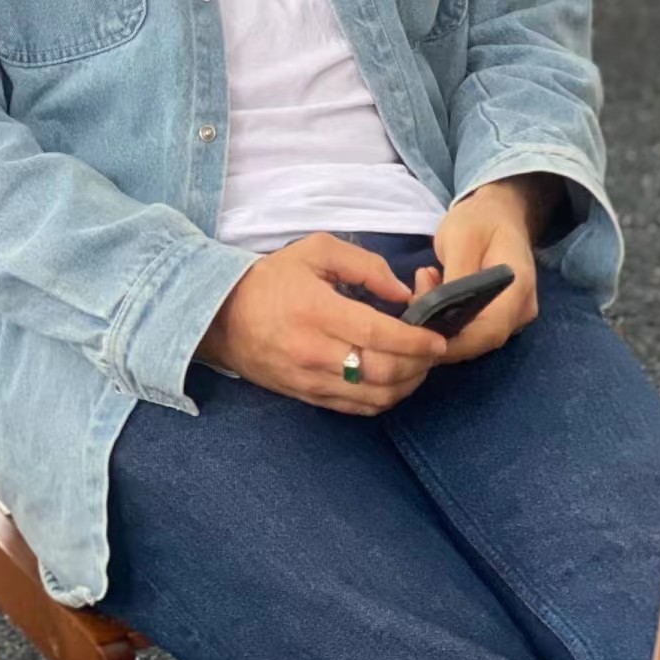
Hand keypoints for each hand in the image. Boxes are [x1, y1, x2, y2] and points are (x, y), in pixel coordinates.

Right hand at [196, 232, 448, 415]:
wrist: (221, 316)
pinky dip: (384, 398)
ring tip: (419, 365)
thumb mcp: (315, 251)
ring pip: (375, 396)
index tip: (438, 337)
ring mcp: (311, 380)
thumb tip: (401, 292)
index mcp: (318, 311)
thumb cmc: (272, 279)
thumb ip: (364, 265)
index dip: (416, 340)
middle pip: (383, 372)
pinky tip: (394, 380)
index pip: (378, 334)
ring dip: (407, 385)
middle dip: (419, 364)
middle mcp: (315, 352)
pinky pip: (357, 408)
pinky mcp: (308, 397)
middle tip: (434, 350)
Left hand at [430, 181, 540, 366]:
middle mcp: (521, 309)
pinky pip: (473, 327)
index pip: (489, 331)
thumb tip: (439, 315)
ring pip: (474, 336)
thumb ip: (454, 279)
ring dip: (442, 320)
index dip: (455, 342)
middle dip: (441, 329)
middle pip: (480, 339)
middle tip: (415, 296)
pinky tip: (434, 290)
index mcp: (518, 288)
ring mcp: (513, 316)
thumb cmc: (480, 220)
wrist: (499, 212)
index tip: (420, 335)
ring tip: (425, 283)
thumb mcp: (460, 239)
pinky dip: (449, 316)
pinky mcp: (500, 316)